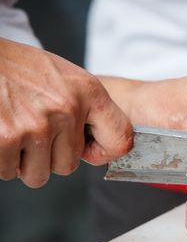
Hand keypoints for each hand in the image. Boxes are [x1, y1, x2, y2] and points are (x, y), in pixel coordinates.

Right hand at [0, 38, 132, 187]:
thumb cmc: (19, 66)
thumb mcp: (66, 76)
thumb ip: (86, 108)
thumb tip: (98, 145)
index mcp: (89, 92)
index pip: (120, 140)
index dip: (103, 151)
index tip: (87, 148)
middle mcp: (67, 109)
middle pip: (69, 165)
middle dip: (50, 157)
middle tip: (34, 133)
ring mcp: (37, 125)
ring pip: (39, 174)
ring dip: (24, 162)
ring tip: (16, 132)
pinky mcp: (7, 137)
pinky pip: (8, 171)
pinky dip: (1, 161)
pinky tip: (0, 134)